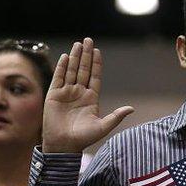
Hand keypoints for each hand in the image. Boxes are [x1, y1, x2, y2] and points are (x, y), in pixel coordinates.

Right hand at [41, 38, 133, 152]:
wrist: (63, 145)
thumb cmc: (83, 138)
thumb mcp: (103, 127)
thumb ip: (116, 116)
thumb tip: (131, 109)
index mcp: (91, 98)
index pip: (95, 76)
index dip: (96, 64)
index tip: (98, 51)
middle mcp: (79, 93)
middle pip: (83, 70)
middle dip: (86, 55)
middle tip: (88, 40)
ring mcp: (66, 93)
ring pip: (71, 71)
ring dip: (75, 57)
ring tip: (78, 44)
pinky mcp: (54, 95)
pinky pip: (59, 78)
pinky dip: (62, 67)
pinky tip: (66, 56)